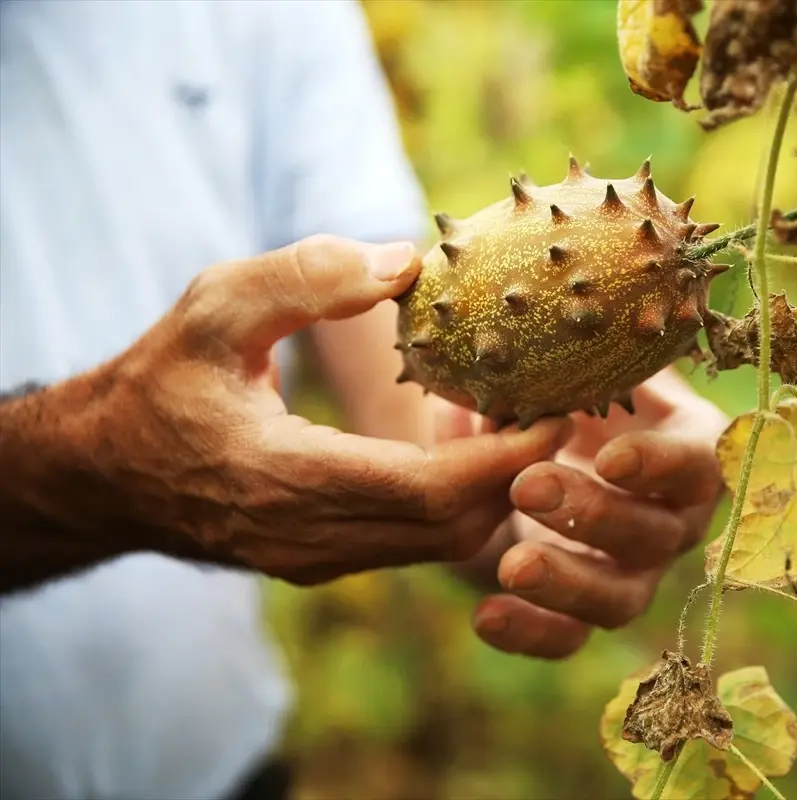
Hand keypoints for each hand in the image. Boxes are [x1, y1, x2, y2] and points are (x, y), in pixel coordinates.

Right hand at [1, 235, 570, 589]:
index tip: (561, 410)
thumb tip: (406, 261)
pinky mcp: (325, 560)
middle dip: (521, 475)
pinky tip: (476, 445)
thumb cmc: (162, 380)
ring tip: (530, 421)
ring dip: (497, 490)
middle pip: (453, 528)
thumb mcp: (214, 305)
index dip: (506, 458)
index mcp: (282, 481)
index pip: (429, 491)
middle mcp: (307, 540)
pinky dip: (463, 501)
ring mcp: (317, 560)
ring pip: (443, 544)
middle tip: (566, 408)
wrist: (109, 469)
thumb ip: (306, 276)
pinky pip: (418, 542)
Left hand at [434, 369, 728, 658]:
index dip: (660, 466)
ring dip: (568, 584)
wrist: (548, 444)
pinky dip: (531, 633)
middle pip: (655, 534)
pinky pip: (571, 637)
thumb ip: (548, 379)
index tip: (610, 458)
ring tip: (509, 567)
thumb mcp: (572, 376)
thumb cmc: (579, 393)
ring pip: (621, 598)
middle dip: (593, 515)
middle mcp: (673, 518)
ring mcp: (635, 571)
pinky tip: (487, 616)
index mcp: (688, 451)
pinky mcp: (587, 609)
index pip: (697, 465)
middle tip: (527, 485)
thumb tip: (492, 400)